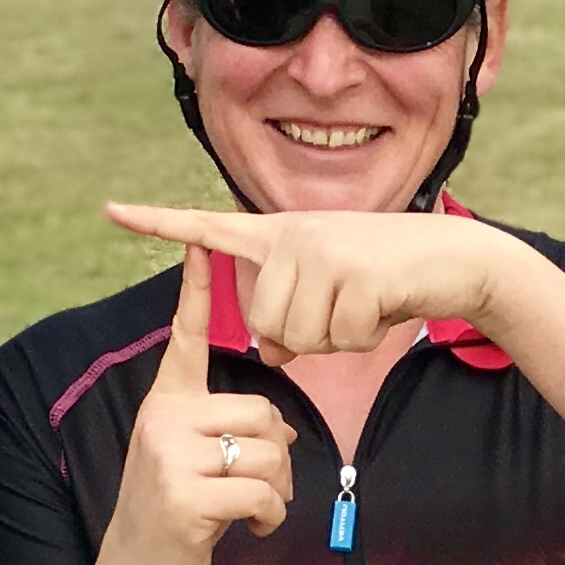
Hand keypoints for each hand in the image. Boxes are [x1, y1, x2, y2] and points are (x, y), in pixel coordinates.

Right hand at [96, 264, 293, 564]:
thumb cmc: (173, 510)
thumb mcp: (186, 457)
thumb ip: (221, 430)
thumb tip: (277, 429)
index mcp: (164, 402)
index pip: (184, 338)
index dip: (194, 291)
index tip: (199, 243)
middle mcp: (161, 419)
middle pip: (260, 412)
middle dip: (275, 455)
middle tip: (256, 487)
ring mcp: (169, 456)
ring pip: (267, 453)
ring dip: (275, 491)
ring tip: (249, 508)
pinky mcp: (186, 495)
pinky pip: (261, 493)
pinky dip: (268, 516)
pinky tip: (246, 526)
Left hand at [105, 203, 542, 364]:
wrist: (456, 259)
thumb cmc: (389, 279)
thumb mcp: (330, 293)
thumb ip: (292, 316)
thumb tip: (267, 354)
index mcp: (278, 234)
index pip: (206, 227)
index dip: (156, 222)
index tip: (109, 210)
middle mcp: (291, 234)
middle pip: (264, 323)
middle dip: (305, 336)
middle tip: (343, 308)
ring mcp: (321, 249)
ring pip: (298, 335)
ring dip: (335, 338)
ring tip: (363, 303)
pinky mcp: (353, 272)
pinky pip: (339, 338)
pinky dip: (363, 336)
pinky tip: (384, 305)